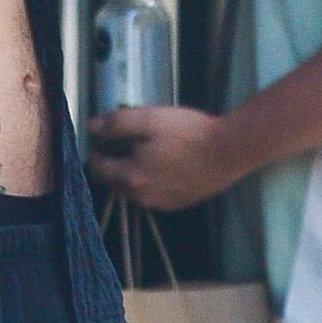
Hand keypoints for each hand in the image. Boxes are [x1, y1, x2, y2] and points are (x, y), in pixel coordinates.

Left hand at [88, 105, 238, 210]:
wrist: (229, 152)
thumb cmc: (189, 133)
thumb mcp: (149, 119)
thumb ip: (117, 123)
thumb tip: (92, 127)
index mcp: (131, 177)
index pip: (97, 169)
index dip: (95, 151)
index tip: (100, 138)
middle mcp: (143, 197)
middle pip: (115, 181)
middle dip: (113, 162)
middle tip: (124, 140)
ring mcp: (161, 203)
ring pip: (135, 188)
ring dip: (133, 171)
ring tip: (147, 149)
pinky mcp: (178, 203)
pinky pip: (154, 192)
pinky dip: (152, 178)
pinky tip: (166, 161)